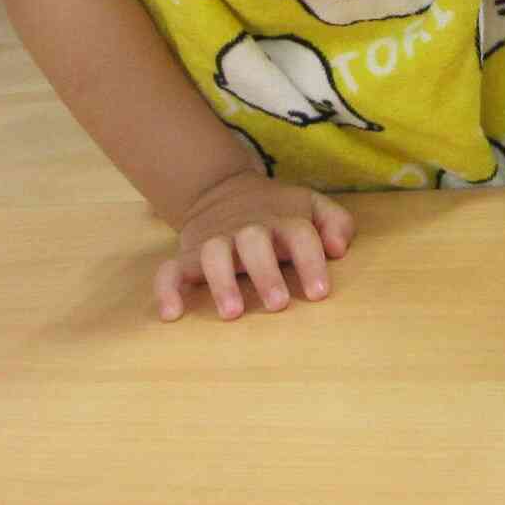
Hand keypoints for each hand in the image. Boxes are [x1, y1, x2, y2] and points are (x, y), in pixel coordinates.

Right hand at [155, 173, 354, 321]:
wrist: (223, 190)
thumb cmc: (278, 211)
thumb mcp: (311, 206)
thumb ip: (335, 222)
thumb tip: (338, 248)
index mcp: (281, 219)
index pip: (299, 234)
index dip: (310, 261)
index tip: (319, 293)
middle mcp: (247, 229)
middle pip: (254, 242)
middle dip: (265, 272)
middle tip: (278, 304)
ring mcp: (215, 240)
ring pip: (213, 254)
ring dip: (221, 282)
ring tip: (232, 313)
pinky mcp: (188, 255)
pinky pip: (170, 269)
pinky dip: (167, 290)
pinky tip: (172, 314)